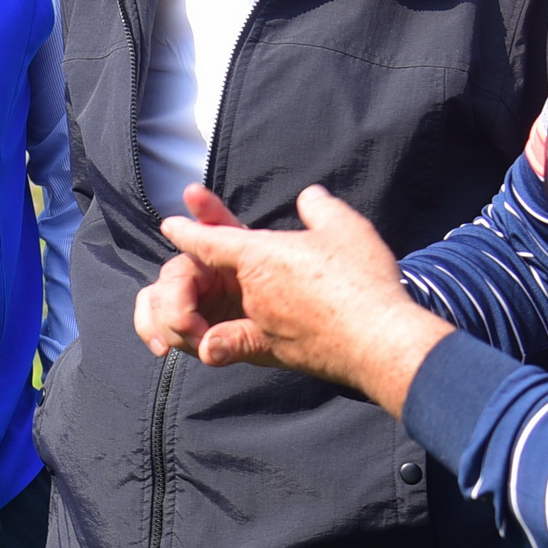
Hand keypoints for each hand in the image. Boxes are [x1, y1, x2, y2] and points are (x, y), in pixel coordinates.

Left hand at [136, 181, 454, 411]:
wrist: (377, 338)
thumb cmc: (362, 279)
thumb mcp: (344, 228)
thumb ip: (321, 208)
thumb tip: (311, 196)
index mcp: (259, 254)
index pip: (211, 239)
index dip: (190, 230)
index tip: (170, 225)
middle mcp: (250, 289)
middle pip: (211, 276)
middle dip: (198, 270)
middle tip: (198, 266)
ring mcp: (258, 322)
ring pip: (219, 310)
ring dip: (206, 306)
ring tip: (216, 302)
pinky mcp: (271, 351)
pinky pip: (233, 346)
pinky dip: (218, 344)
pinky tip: (210, 347)